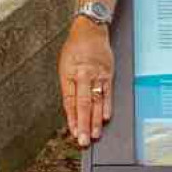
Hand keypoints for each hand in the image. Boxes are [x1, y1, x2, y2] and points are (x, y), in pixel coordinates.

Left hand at [58, 17, 113, 147]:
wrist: (91, 31)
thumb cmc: (75, 48)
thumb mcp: (64, 66)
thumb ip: (68, 87)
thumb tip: (71, 109)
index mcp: (69, 75)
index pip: (70, 101)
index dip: (71, 118)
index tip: (72, 132)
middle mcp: (83, 76)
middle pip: (83, 104)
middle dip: (83, 124)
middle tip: (83, 140)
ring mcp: (97, 75)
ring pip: (96, 101)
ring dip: (95, 120)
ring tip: (94, 134)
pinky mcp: (108, 74)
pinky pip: (107, 92)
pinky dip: (106, 106)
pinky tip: (105, 118)